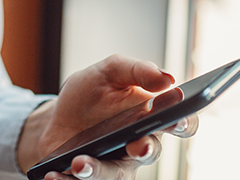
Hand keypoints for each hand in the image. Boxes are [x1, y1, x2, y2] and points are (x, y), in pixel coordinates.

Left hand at [19, 55, 198, 178]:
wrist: (57, 119)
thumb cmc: (91, 95)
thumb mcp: (109, 72)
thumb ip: (137, 70)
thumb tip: (167, 78)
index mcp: (150, 117)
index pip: (180, 123)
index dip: (184, 123)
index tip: (177, 119)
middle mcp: (139, 145)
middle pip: (150, 152)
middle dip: (145, 149)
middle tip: (138, 145)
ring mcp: (117, 165)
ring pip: (116, 175)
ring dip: (97, 171)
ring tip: (78, 163)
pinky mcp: (93, 178)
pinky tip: (54, 175)